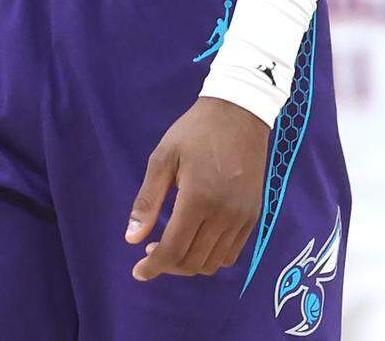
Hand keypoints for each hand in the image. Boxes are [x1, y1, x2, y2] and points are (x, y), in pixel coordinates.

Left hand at [125, 95, 267, 280]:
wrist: (238, 113)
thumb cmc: (194, 131)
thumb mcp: (163, 158)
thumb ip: (148, 201)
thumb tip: (131, 239)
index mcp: (198, 198)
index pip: (173, 249)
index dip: (153, 266)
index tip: (138, 271)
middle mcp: (224, 214)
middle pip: (193, 262)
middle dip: (168, 266)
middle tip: (151, 252)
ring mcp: (242, 217)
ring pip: (213, 263)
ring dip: (189, 264)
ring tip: (172, 247)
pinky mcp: (253, 216)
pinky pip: (232, 254)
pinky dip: (211, 257)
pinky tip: (197, 241)